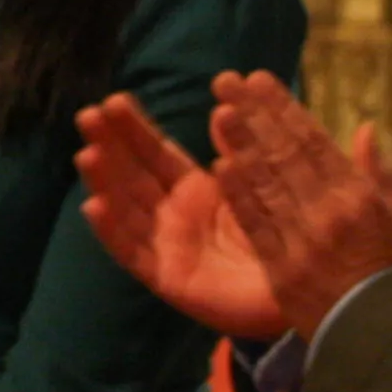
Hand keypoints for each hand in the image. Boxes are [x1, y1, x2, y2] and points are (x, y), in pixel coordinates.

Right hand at [74, 91, 286, 340]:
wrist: (305, 291)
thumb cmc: (282, 237)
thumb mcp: (258, 184)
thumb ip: (240, 149)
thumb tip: (221, 108)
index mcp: (195, 189)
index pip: (156, 152)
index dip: (133, 128)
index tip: (114, 100)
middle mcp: (173, 215)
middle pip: (132, 175)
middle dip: (109, 145)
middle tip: (88, 115)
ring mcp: (166, 246)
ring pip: (125, 209)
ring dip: (103, 182)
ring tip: (86, 154)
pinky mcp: (166, 278)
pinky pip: (133, 253)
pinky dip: (111, 232)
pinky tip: (94, 207)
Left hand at [206, 72, 391, 340]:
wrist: (384, 332)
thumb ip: (378, 172)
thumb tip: (364, 128)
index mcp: (357, 196)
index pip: (314, 141)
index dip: (283, 108)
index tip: (260, 80)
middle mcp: (328, 211)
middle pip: (285, 154)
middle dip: (254, 114)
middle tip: (226, 82)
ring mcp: (303, 240)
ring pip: (268, 183)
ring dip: (241, 145)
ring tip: (218, 113)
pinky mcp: (282, 269)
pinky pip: (258, 226)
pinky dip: (240, 196)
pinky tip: (220, 168)